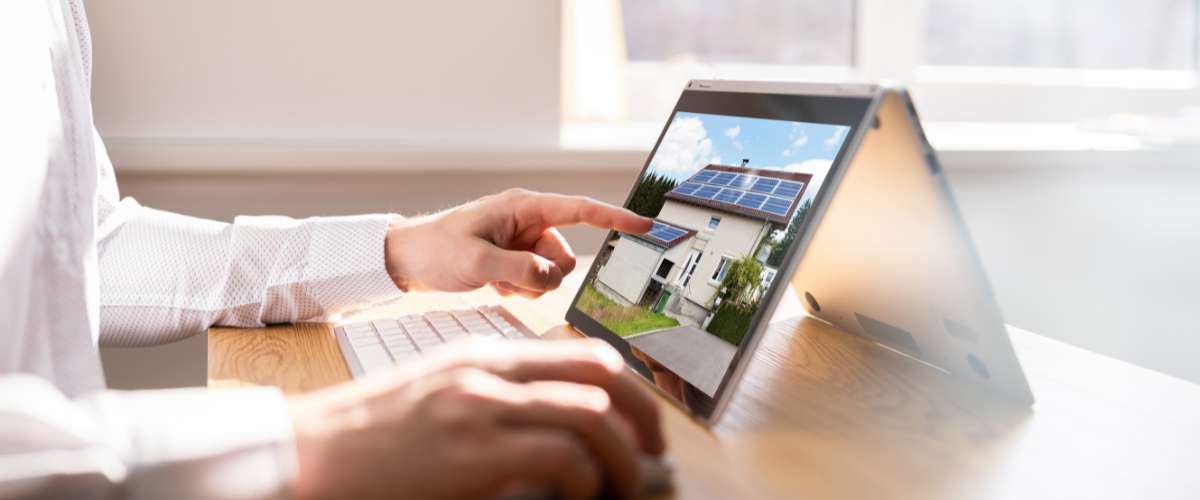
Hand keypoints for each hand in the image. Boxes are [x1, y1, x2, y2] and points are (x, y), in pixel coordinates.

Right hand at [287, 338, 664, 499]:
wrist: (305, 454)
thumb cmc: (367, 437)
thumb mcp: (438, 397)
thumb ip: (494, 400)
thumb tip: (556, 430)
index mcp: (482, 356)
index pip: (582, 354)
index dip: (628, 391)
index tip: (642, 426)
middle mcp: (488, 372)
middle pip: (601, 375)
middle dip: (643, 417)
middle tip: (653, 456)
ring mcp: (481, 408)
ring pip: (592, 416)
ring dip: (624, 459)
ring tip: (625, 489)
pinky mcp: (472, 452)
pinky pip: (562, 456)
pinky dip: (587, 480)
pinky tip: (581, 497)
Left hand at [384, 189, 651, 297]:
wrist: (405, 259)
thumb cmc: (435, 250)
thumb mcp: (477, 262)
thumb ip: (521, 270)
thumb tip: (551, 278)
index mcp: (524, 207)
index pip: (581, 210)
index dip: (615, 217)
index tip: (645, 224)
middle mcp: (528, 221)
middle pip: (565, 256)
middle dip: (543, 275)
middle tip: (508, 278)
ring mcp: (522, 241)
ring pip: (552, 274)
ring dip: (528, 285)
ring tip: (494, 280)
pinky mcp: (514, 259)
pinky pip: (535, 282)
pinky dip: (517, 288)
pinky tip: (491, 283)